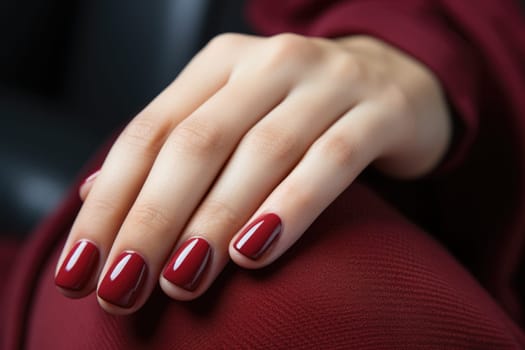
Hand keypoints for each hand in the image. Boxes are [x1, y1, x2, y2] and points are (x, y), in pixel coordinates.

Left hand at [55, 33, 450, 313]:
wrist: (393, 81)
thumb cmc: (299, 111)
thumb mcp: (231, 117)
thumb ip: (172, 150)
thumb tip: (96, 194)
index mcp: (221, 64)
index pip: (150, 131)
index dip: (111, 200)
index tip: (82, 266)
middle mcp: (269, 62)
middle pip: (197, 143)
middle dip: (152, 220)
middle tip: (122, 286)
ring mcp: (328, 82)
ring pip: (261, 152)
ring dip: (213, 222)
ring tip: (181, 282)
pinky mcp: (377, 113)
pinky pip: (329, 161)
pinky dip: (290, 208)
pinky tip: (255, 254)